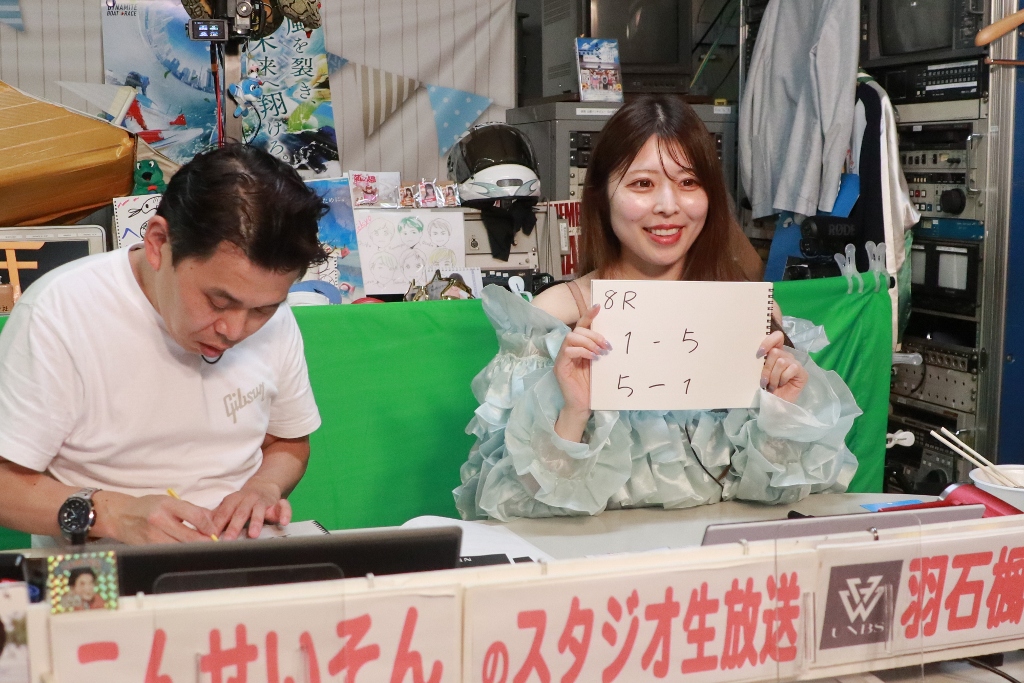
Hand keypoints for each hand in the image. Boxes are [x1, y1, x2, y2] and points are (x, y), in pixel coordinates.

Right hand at [99, 492, 218, 544]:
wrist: (120, 515)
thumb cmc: (148, 506)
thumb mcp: (169, 500)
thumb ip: (191, 509)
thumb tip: (213, 520)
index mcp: (167, 505)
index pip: (196, 516)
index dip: (209, 526)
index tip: (215, 531)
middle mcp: (159, 520)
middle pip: (190, 537)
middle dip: (205, 542)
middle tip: (214, 543)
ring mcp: (152, 536)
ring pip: (181, 548)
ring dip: (194, 550)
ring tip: (202, 548)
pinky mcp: (148, 548)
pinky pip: (169, 553)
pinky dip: (180, 553)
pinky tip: (186, 552)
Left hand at [213, 479, 290, 539]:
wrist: (264, 486)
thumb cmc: (243, 501)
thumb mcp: (229, 505)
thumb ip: (218, 516)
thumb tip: (200, 529)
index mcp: (235, 500)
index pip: (224, 512)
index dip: (218, 523)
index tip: (212, 535)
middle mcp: (249, 499)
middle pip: (241, 512)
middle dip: (235, 526)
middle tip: (229, 539)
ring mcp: (264, 501)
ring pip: (260, 510)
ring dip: (256, 521)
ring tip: (253, 534)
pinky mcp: (278, 503)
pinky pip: (284, 507)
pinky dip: (285, 514)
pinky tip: (284, 522)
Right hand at [552, 304, 609, 440]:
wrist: (584, 407)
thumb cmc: (593, 388)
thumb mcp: (600, 365)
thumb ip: (601, 351)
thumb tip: (614, 338)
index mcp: (579, 348)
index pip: (582, 327)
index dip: (588, 316)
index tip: (599, 307)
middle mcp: (568, 351)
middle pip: (576, 331)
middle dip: (593, 334)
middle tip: (606, 345)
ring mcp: (562, 359)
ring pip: (571, 338)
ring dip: (588, 342)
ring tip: (600, 352)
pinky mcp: (560, 367)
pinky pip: (567, 351)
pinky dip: (582, 351)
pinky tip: (593, 358)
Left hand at [758, 331, 807, 402]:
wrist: (774, 404)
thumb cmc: (766, 388)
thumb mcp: (761, 372)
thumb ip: (762, 360)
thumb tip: (758, 351)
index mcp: (776, 353)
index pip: (777, 336)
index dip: (768, 341)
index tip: (759, 354)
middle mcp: (786, 356)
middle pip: (776, 352)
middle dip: (767, 368)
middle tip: (764, 381)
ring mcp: (795, 363)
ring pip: (782, 361)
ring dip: (774, 376)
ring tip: (772, 385)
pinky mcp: (802, 372)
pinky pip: (792, 368)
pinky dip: (783, 378)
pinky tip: (782, 385)